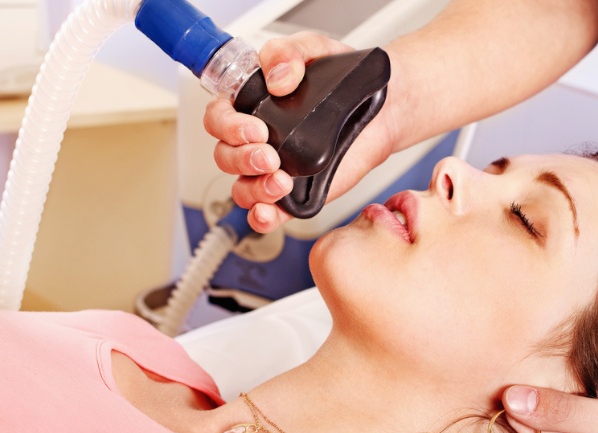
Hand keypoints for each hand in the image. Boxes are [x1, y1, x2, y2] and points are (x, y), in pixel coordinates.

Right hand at [201, 31, 398, 232]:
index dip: (228, 126)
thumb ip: (288, 53)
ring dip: (254, 188)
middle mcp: (256, 140)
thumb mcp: (314, 49)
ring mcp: (274, 170)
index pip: (218, 118)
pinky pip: (268, 213)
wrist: (379, 108)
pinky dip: (262, 218)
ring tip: (281, 181)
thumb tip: (278, 79)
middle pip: (225, 157)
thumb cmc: (342, 81)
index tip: (256, 127)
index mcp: (251, 105)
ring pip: (241, 188)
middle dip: (243, 158)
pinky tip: (269, 212)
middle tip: (270, 154)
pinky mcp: (295, 194)